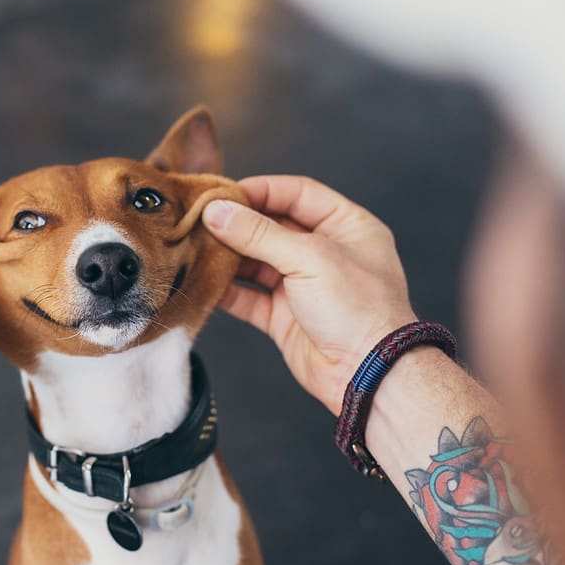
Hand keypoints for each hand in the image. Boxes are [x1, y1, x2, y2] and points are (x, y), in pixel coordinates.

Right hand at [202, 175, 416, 414]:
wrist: (368, 374)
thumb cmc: (359, 310)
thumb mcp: (309, 257)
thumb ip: (259, 233)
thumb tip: (218, 212)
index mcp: (347, 226)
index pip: (298, 194)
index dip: (261, 191)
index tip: (224, 193)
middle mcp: (325, 253)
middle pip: (272, 226)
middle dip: (237, 224)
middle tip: (202, 219)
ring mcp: (303, 285)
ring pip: (256, 262)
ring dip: (228, 256)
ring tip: (197, 248)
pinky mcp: (284, 317)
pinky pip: (249, 297)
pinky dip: (227, 290)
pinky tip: (204, 282)